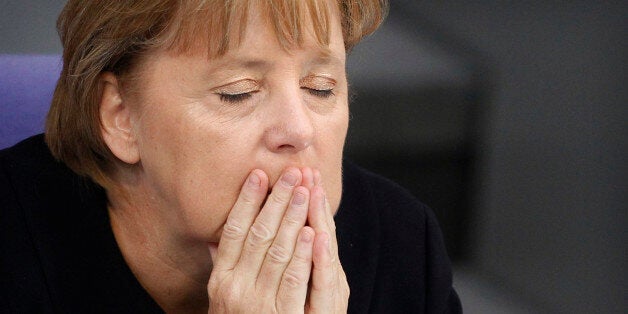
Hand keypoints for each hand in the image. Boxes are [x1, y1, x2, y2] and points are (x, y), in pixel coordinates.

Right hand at [206, 167, 348, 312]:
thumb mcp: (224, 298)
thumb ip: (224, 267)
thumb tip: (217, 238)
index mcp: (221, 279)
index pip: (233, 231)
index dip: (247, 201)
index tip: (259, 175)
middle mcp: (234, 288)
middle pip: (258, 234)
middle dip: (276, 201)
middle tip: (291, 173)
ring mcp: (256, 304)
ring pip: (277, 251)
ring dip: (293, 218)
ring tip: (304, 190)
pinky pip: (293, 280)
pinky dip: (304, 254)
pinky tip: (313, 231)